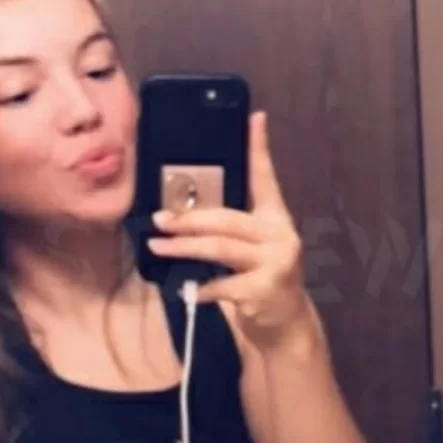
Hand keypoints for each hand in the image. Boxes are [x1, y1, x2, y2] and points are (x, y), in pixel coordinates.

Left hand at [147, 110, 310, 351]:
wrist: (284, 325)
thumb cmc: (259, 280)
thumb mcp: (250, 249)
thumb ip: (229, 229)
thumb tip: (180, 212)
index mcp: (275, 218)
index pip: (266, 177)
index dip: (259, 148)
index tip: (255, 117)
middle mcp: (279, 235)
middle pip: (227, 218)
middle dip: (188, 218)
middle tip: (158, 219)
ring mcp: (275, 262)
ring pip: (220, 247)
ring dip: (184, 248)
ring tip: (157, 247)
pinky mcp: (265, 289)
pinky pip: (223, 283)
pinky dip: (201, 287)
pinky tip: (189, 290)